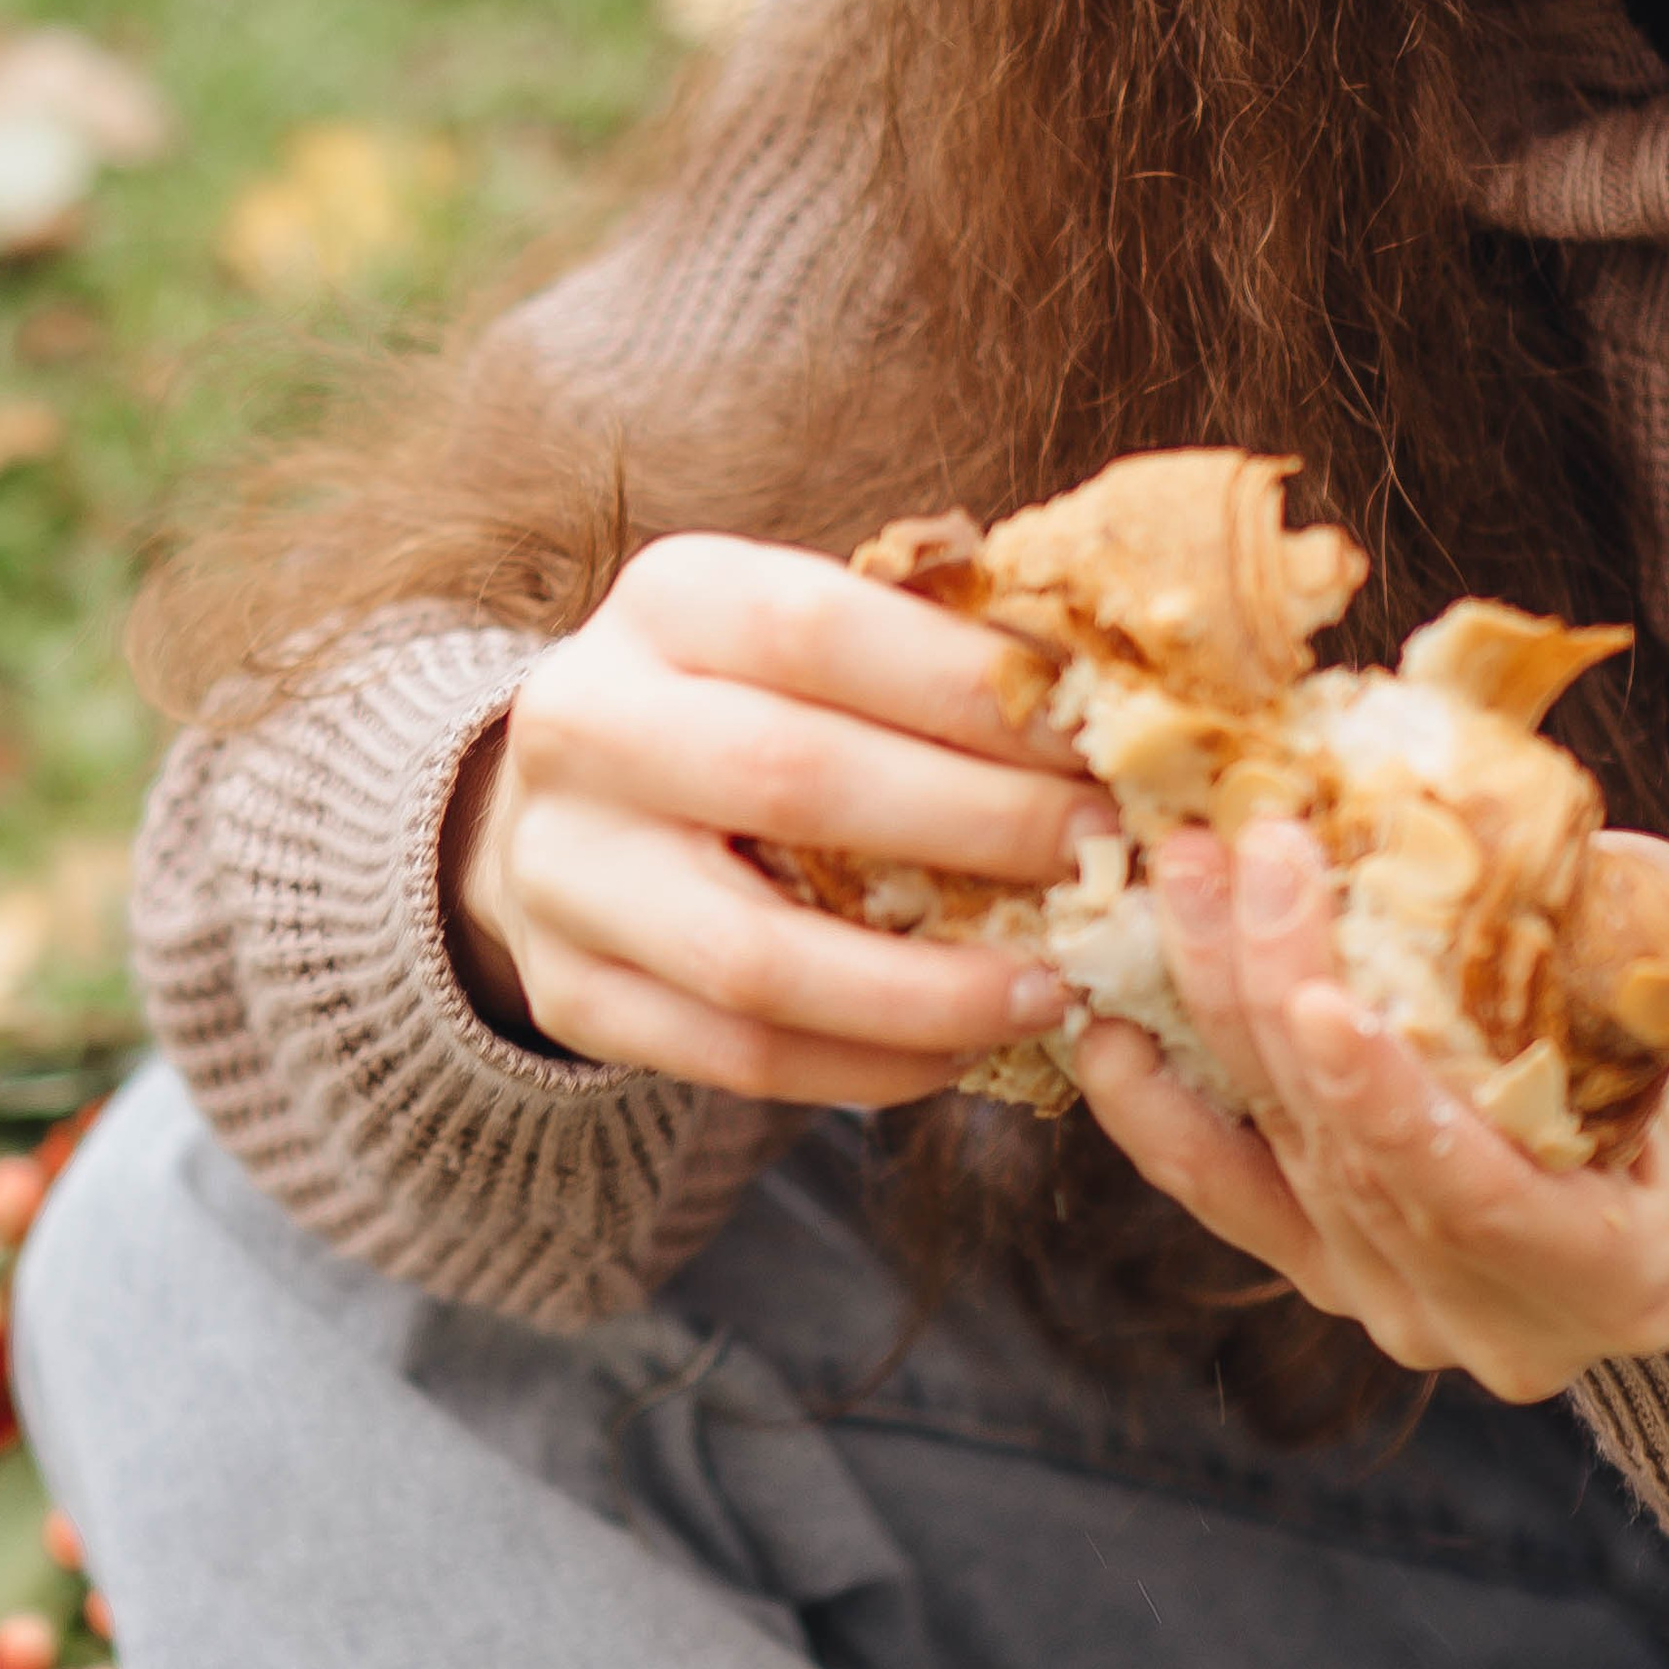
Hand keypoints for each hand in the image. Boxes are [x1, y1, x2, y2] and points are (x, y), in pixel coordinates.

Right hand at [445, 531, 1116, 1103]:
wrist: (566, 803)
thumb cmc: (740, 707)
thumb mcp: (798, 641)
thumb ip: (920, 659)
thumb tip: (1111, 713)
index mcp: (666, 602)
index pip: (821, 629)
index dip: (970, 692)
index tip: (1093, 746)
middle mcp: (585, 721)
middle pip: (794, 782)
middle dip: (979, 829)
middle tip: (1102, 864)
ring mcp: (558, 868)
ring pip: (760, 957)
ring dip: (930, 990)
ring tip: (1048, 991)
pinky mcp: (568, 990)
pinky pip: (736, 1057)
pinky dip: (867, 1066)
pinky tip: (957, 1049)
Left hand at [1074, 819, 1668, 1401]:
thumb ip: (1600, 927)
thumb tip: (1459, 804)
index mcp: (1625, 1276)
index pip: (1479, 1198)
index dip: (1389, 1107)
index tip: (1320, 1007)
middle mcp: (1499, 1324)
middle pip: (1355, 1161)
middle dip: (1276, 1000)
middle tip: (1235, 855)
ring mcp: (1395, 1307)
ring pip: (1278, 1161)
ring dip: (1210, 1014)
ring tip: (1175, 881)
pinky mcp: (1319, 1269)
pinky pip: (1221, 1193)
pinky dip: (1155, 1109)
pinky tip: (1103, 1026)